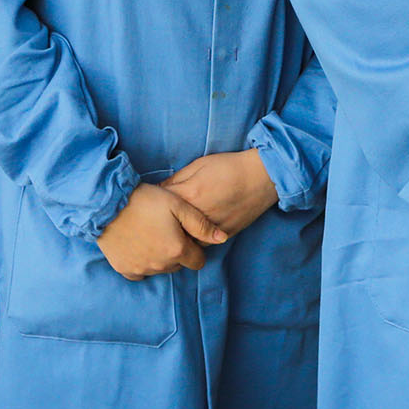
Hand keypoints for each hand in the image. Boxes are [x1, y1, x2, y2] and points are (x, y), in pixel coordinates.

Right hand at [95, 182, 226, 280]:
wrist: (107, 204)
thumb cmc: (144, 200)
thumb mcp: (177, 205)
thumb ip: (201, 224)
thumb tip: (222, 238)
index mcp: (177, 250)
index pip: (198, 261)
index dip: (194, 247)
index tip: (184, 234)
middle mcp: (161, 265)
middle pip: (178, 264)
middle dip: (176, 251)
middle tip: (165, 229)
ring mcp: (142, 269)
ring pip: (159, 268)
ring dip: (159, 256)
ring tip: (149, 233)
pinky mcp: (125, 269)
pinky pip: (140, 272)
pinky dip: (141, 262)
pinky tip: (137, 244)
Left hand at [161, 149, 277, 237]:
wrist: (262, 177)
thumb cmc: (229, 167)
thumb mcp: (199, 165)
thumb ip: (177, 179)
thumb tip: (159, 190)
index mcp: (190, 195)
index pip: (160, 205)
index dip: (151, 204)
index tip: (146, 204)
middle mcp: (199, 216)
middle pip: (170, 227)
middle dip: (161, 224)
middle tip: (154, 220)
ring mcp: (212, 229)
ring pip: (185, 241)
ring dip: (177, 236)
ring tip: (170, 230)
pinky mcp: (224, 236)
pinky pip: (202, 244)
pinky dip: (194, 240)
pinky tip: (190, 233)